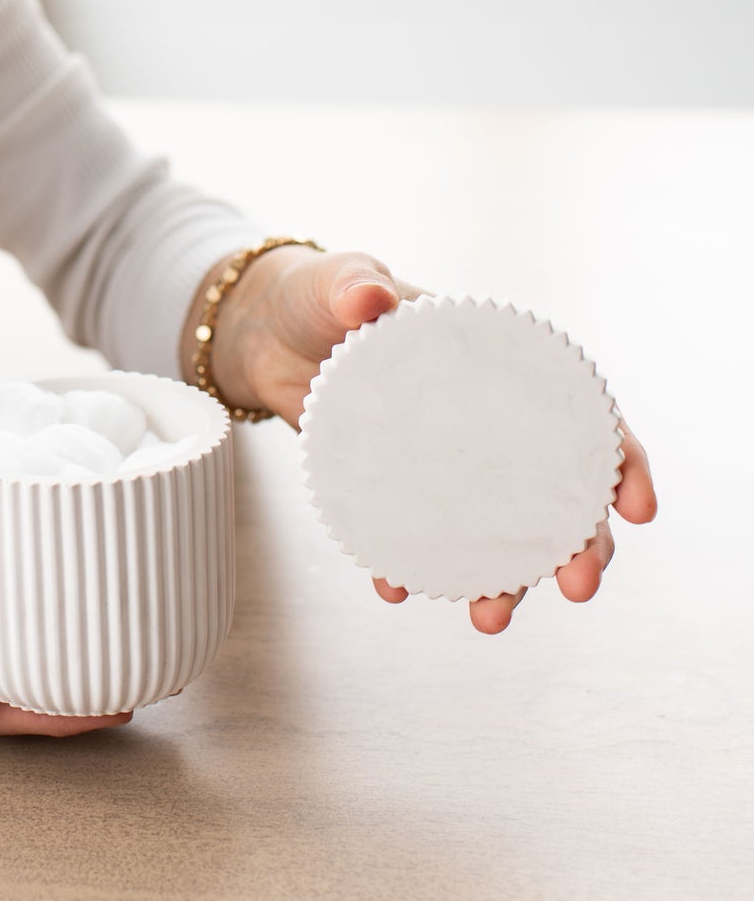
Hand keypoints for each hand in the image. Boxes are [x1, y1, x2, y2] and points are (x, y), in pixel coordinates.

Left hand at [194, 242, 657, 635]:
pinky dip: (412, 569)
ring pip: (498, 532)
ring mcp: (446, 463)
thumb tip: (366, 296)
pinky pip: (418, 542)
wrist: (263, 334)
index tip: (637, 510)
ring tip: (490, 618)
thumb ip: (354, 284)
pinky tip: (394, 589)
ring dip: (506, 581)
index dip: (622, 461)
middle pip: (558, 491)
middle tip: (578, 588)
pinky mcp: (397, 491)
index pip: (586, 414)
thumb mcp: (338, 282)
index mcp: (503, 366)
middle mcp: (488, 423)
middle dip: (579, 545)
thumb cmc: (320, 296)